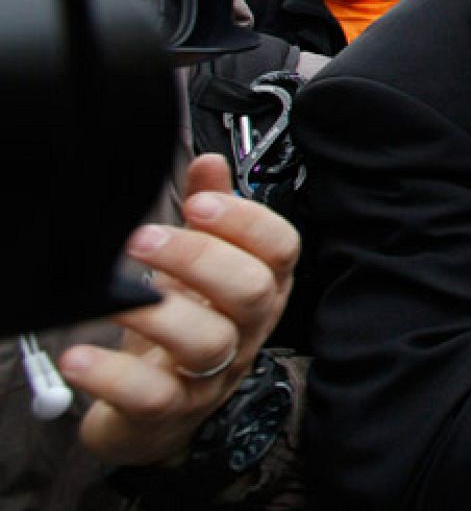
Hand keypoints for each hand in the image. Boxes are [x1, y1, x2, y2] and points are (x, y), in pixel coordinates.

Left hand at [57, 153, 299, 466]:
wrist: (157, 412)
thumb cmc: (186, 329)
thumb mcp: (201, 268)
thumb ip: (209, 215)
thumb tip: (210, 162)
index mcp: (260, 287)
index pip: (282, 249)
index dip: (248, 223)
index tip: (199, 204)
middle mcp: (245, 329)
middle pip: (251, 292)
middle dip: (199, 258)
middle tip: (143, 239)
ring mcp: (211, 374)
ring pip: (209, 343)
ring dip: (162, 314)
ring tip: (118, 297)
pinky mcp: (168, 411)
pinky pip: (152, 396)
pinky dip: (114, 375)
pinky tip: (82, 355)